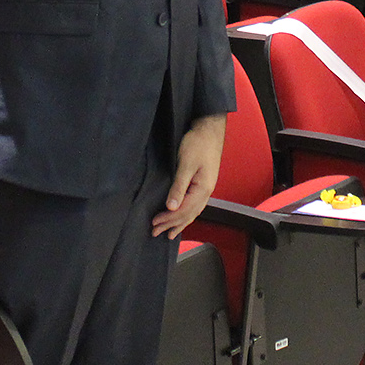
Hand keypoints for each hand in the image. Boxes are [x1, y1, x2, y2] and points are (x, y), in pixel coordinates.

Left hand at [153, 115, 224, 238]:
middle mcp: (206, 192)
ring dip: (179, 223)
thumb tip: (171, 207)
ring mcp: (206, 189)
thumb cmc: (198, 144)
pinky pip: (195, 206)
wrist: (209, 130)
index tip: (154, 223)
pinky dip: (187, 215)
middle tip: (156, 232)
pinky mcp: (203, 184)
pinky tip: (183, 218)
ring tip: (169, 233)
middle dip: (171, 224)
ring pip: (193, 212)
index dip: (168, 219)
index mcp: (203, 189)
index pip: (183, 211)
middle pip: (188, 214)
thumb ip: (179, 187)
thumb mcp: (186, 164)